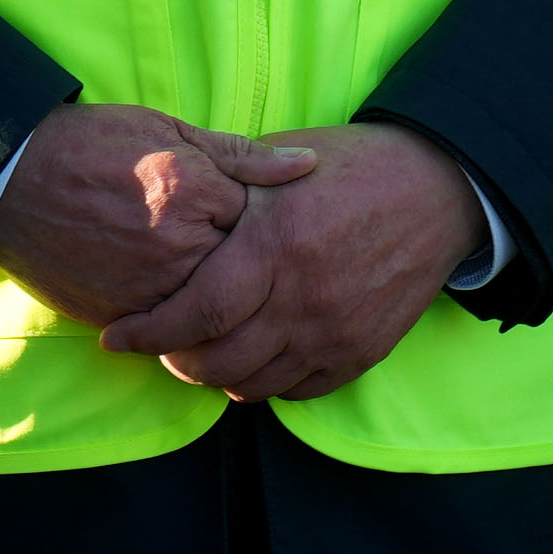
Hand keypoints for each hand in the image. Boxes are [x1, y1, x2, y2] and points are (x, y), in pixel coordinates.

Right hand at [0, 104, 316, 327]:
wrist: (11, 181)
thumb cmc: (91, 145)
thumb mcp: (167, 130)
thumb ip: (239, 154)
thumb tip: (309, 164)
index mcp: (191, 191)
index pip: (260, 222)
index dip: (263, 222)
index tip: (255, 220)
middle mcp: (175, 246)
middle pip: (242, 275)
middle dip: (244, 267)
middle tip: (234, 256)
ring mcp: (147, 288)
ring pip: (211, 312)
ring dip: (216, 301)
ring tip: (205, 279)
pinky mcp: (121, 317)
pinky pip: (170, 333)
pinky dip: (179, 321)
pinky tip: (175, 298)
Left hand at [98, 121, 484, 402]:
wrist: (436, 191)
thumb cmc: (348, 168)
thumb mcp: (279, 162)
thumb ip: (225, 191)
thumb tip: (169, 214)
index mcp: (274, 244)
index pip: (195, 312)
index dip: (146, 333)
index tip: (116, 336)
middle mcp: (302, 297)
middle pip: (218, 361)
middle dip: (174, 362)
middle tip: (157, 346)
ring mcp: (335, 331)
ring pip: (254, 385)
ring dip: (215, 377)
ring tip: (198, 354)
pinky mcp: (361, 352)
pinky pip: (298, 390)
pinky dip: (264, 384)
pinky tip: (250, 359)